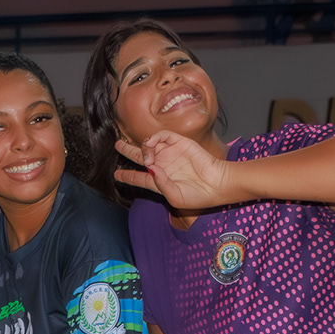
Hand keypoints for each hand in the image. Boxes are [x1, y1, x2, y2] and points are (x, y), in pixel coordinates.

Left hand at [113, 131, 233, 207]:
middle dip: (128, 151)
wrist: (217, 184)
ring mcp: (171, 153)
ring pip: (149, 145)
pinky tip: (151, 144)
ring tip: (148, 158)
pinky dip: (154, 137)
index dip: (127, 176)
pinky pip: (162, 136)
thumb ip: (159, 184)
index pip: (140, 177)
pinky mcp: (180, 143)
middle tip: (118, 145)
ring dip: (143, 149)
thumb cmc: (198, 196)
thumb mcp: (174, 197)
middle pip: (141, 157)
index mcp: (160, 181)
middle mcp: (164, 166)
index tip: (117, 175)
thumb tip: (150, 169)